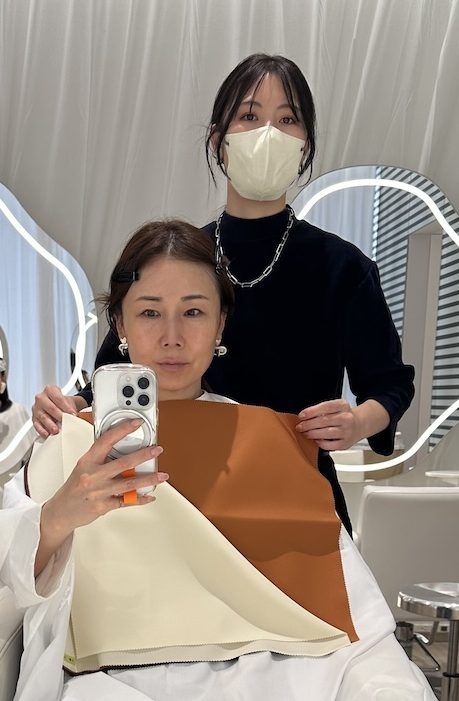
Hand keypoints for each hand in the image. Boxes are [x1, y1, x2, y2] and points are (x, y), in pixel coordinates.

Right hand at [32, 385, 81, 437]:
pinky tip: (47, 434)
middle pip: (50, 407)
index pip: (59, 398)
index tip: (73, 414)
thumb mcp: (67, 401)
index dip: (66, 407)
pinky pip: (37, 425)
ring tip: (56, 430)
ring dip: (50, 425)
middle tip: (65, 421)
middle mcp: (41, 398)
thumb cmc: (61, 403)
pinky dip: (42, 430)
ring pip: (43, 417)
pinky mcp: (34, 418)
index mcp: (49, 390)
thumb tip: (75, 417)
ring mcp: (36, 408)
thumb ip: (70, 408)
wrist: (57, 405)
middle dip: (59, 415)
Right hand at [42, 418, 167, 534]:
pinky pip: (126, 501)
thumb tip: (123, 447)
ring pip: (128, 483)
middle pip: (123, 463)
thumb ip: (101, 458)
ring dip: (148, 479)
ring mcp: (99, 491)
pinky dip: (140, 499)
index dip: (122, 429)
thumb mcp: (83, 467)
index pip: (106, 440)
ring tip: (162, 475)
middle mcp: (93, 475)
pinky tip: (150, 495)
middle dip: (143, 455)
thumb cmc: (74, 487)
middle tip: (157, 449)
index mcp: (88, 461)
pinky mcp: (103, 506)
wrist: (61, 512)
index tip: (136, 423)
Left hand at [296, 399, 361, 450]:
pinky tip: (316, 440)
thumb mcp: (336, 406)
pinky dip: (320, 443)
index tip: (301, 416)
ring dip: (312, 433)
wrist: (361, 424)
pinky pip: (330, 445)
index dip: (311, 412)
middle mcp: (347, 418)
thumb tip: (304, 417)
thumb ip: (322, 410)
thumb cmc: (344, 415)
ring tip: (305, 433)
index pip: (325, 407)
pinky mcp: (346, 443)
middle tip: (300, 427)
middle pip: (324, 421)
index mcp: (343, 406)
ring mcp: (347, 431)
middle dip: (308, 424)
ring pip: (326, 433)